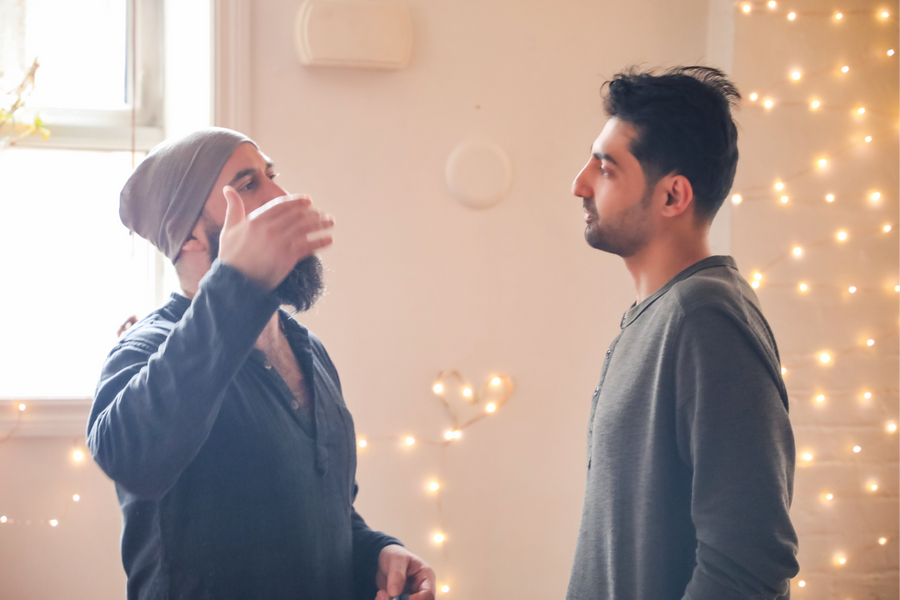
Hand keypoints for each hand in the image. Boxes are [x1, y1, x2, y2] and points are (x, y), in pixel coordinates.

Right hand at [219, 185, 333, 289]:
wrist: (235, 283)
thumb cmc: (231, 257)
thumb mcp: (229, 230)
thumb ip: (233, 209)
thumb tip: (227, 188)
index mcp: (256, 220)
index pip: (282, 204)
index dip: (297, 201)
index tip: (309, 200)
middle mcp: (269, 228)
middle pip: (297, 215)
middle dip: (314, 213)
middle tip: (324, 214)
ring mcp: (279, 243)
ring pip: (305, 227)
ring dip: (321, 223)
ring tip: (330, 223)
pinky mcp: (287, 258)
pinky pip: (308, 246)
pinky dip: (320, 242)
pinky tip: (329, 239)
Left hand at [375, 545, 435, 599]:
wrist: (384, 559)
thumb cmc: (395, 555)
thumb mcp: (397, 559)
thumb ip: (397, 574)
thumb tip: (394, 593)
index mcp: (426, 577)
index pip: (428, 594)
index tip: (400, 597)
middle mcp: (420, 589)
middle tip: (387, 598)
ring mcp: (411, 596)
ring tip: (381, 594)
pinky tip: (379, 595)